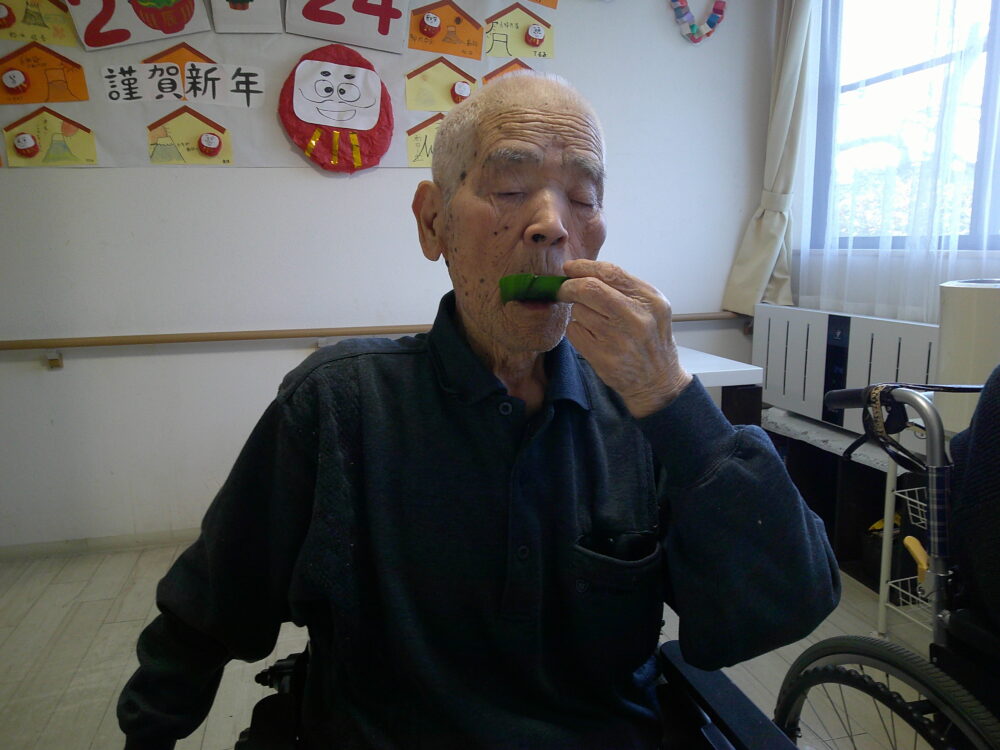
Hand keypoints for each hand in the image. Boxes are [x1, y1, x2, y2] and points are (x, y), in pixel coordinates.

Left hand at [558, 260, 692, 417]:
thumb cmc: (650, 339)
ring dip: (578, 312)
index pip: (610, 272)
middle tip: (563, 289)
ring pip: (579, 310)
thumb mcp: (651, 308)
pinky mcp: (602, 357)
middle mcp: (636, 318)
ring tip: (594, 322)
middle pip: (589, 289)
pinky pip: (574, 331)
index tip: (570, 268)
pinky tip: (591, 337)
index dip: (584, 267)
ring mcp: (618, 339)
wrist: (657, 381)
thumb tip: (582, 270)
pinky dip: (576, 330)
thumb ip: (624, 287)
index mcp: (650, 300)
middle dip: (569, 286)